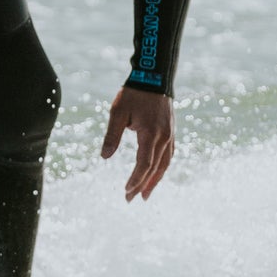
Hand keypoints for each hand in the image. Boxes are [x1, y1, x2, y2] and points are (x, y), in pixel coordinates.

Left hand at [100, 84, 174, 201]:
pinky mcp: (171, 131)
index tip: (126, 192)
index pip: (144, 164)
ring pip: (165, 164)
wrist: (154, 76)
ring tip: (146, 194)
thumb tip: (104, 157)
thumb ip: (112, 135)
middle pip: (155, 168)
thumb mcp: (118, 112)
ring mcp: (170, 134)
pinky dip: (162, 168)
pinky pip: (169, 155)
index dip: (135, 180)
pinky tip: (156, 173)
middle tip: (131, 199)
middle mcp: (164, 137)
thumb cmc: (134, 94)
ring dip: (155, 180)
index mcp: (150, 134)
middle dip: (143, 185)